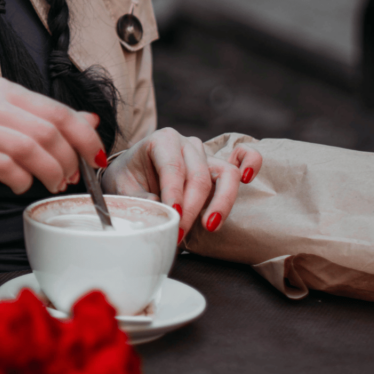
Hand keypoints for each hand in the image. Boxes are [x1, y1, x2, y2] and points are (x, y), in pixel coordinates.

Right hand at [0, 78, 104, 234]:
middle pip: (47, 130)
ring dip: (49, 172)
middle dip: (68, 159)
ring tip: (50, 184)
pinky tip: (20, 186)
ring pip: (29, 148)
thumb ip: (45, 123)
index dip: (83, 136)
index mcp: (0, 90)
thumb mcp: (4, 130)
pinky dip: (20, 180)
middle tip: (71, 178)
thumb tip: (90, 121)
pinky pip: (4, 166)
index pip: (56, 109)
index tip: (94, 158)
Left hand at [101, 128, 262, 243]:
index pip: (173, 167)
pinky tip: (248, 179)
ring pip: (225, 173)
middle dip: (192, 208)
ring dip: (221, 202)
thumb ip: (139, 199)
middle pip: (199, 175)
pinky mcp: (217, 166)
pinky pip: (243, 157)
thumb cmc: (128, 178)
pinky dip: (250, 163)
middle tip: (179, 233)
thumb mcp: (122, 188)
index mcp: (162, 141)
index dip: (174, 193)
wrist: (132, 172)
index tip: (172, 216)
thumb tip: (163, 210)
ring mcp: (206, 154)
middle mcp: (187, 144)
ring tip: (210, 225)